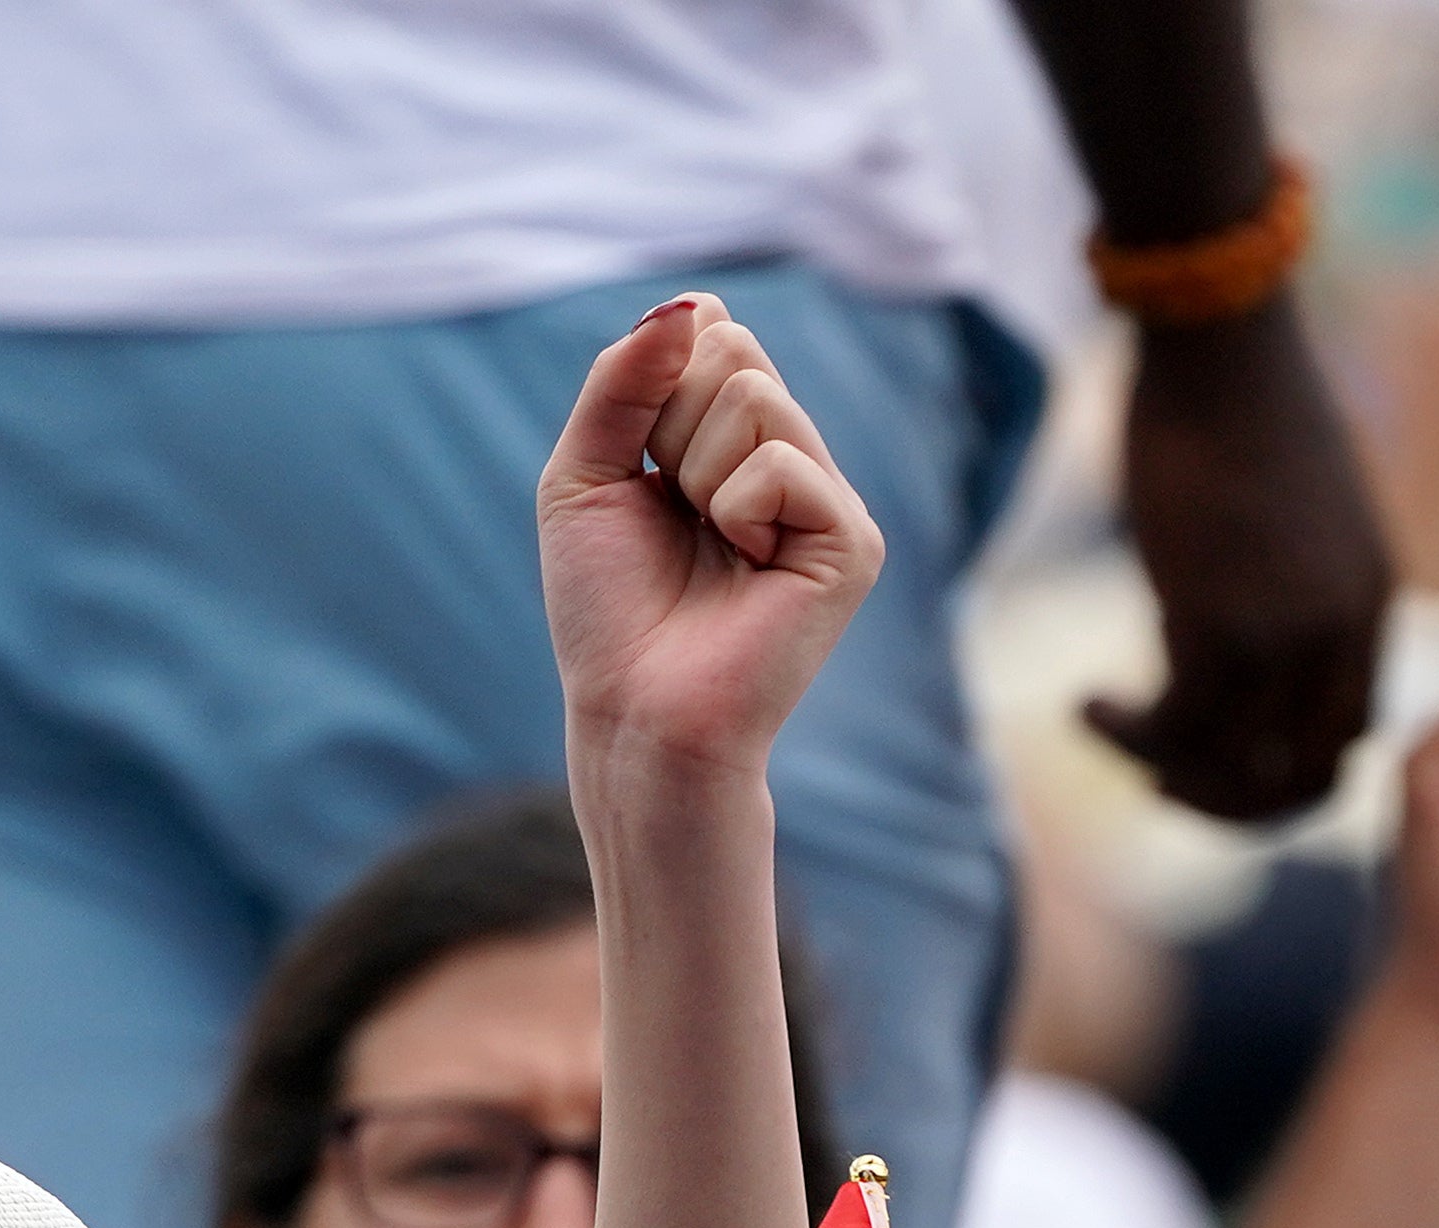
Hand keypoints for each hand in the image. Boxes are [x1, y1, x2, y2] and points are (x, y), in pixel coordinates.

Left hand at [537, 298, 885, 799]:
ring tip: (710, 546)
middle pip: (733, 348)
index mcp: (738, 440)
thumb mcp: (586, 471)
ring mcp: (829, 499)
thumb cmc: (609, 611)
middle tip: (676, 514)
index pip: (711, 330)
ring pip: (755, 396)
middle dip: (670, 425)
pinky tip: (745, 568)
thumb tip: (694, 303)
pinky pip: (781, 461)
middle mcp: (792, 458)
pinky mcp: (852, 542)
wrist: (638, 714)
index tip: (643, 471)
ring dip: (697, 473)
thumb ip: (623, 379)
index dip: (651, 388)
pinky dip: (735, 511)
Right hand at [1091, 302, 1393, 822]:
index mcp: (1370, 605)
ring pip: (1234, 764)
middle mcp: (1341, 632)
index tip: (1221, 756)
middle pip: (1308, 776)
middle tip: (1165, 783)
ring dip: (1167, 772)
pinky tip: (1086, 705)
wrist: (1221, 338)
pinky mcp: (1218, 620)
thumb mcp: (1288, 513)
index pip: (1352, 738)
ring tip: (1108, 727)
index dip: (1288, 772)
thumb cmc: (1240, 404)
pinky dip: (1130, 736)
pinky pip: (1177, 726)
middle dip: (1234, 802)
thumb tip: (1222, 633)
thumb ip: (1281, 587)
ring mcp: (1285, 633)